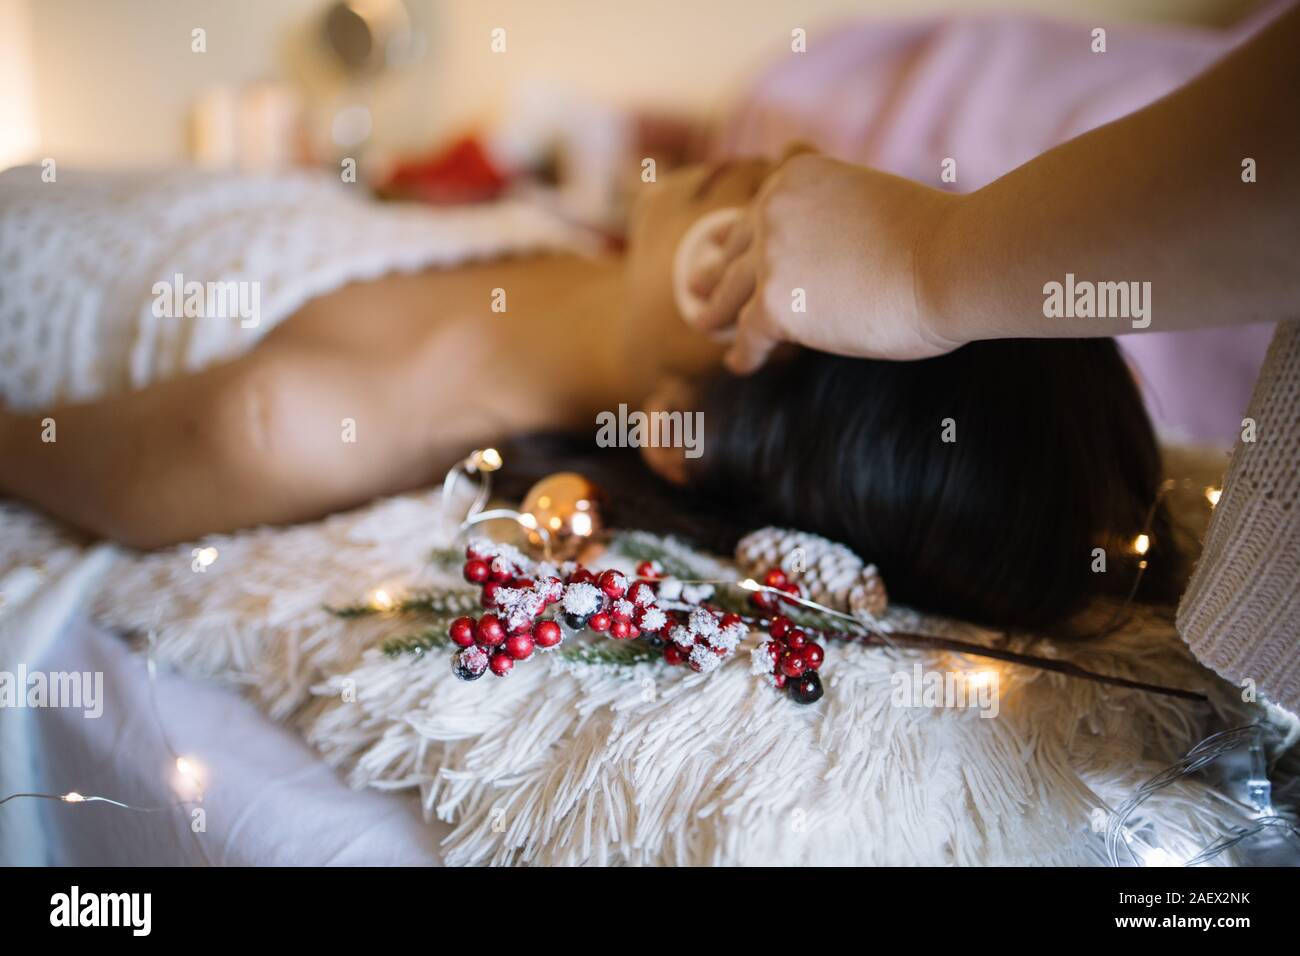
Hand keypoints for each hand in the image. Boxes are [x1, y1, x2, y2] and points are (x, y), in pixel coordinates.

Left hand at [689, 153, 964, 372]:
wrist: (952, 260)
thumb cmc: (938, 237)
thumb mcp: (872, 197)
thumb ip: (837, 212)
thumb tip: (828, 248)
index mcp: (797, 176)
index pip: (760, 209)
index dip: (748, 237)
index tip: (732, 251)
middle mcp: (773, 208)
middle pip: (737, 248)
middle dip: (721, 270)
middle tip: (699, 286)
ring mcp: (770, 256)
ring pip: (728, 291)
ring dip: (715, 312)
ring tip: (708, 327)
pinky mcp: (774, 304)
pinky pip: (746, 334)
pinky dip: (743, 353)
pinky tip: (740, 365)